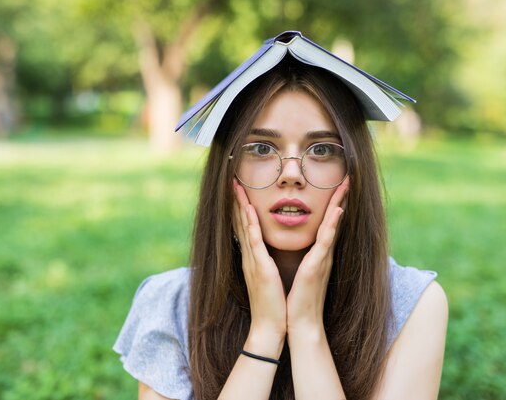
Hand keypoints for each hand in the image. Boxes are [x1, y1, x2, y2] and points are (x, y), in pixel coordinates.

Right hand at [233, 179, 286, 340]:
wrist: (270, 326)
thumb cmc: (273, 304)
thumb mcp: (268, 278)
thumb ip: (265, 264)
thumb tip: (266, 254)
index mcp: (253, 258)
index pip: (245, 228)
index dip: (241, 208)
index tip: (240, 190)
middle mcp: (249, 256)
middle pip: (240, 222)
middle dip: (236, 200)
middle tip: (232, 180)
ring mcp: (252, 260)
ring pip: (244, 226)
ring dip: (240, 204)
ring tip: (236, 185)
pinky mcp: (260, 267)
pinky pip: (254, 239)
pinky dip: (249, 222)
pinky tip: (247, 207)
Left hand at [286, 177, 349, 332]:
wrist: (299, 322)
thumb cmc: (297, 299)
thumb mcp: (301, 272)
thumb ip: (305, 258)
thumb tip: (304, 247)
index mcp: (317, 254)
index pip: (326, 223)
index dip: (332, 204)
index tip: (337, 186)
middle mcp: (323, 253)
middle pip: (334, 220)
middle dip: (340, 198)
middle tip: (348, 177)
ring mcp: (322, 259)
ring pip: (332, 225)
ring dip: (338, 204)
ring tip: (345, 185)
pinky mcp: (317, 266)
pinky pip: (325, 242)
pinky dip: (331, 226)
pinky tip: (337, 211)